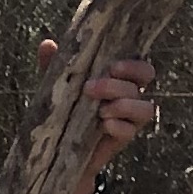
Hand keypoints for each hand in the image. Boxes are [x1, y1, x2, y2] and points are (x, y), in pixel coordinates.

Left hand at [41, 40, 159, 164]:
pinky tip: (103, 125)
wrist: (57, 149)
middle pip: (142, 84)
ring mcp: (129, 120)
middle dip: (118, 84)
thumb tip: (48, 44)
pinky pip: (131, 131)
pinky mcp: (122, 140)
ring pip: (144, 108)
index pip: (142, 68)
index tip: (113, 67)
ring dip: (123, 105)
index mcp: (121, 80)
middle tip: (89, 88)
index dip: (134, 66)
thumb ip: (54, 66)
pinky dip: (119, 127)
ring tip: (100, 111)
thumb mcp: (57, 86)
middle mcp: (130, 97)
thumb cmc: (64, 109)